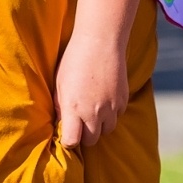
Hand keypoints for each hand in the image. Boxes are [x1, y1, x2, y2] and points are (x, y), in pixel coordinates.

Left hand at [54, 34, 128, 148]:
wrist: (100, 41)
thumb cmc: (74, 60)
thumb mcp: (59, 83)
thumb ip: (61, 106)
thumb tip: (62, 122)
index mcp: (73, 109)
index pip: (72, 141)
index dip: (69, 141)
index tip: (67, 134)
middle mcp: (93, 113)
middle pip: (91, 141)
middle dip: (84, 135)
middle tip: (79, 123)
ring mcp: (111, 108)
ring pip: (107, 130)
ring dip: (99, 125)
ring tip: (92, 110)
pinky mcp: (123, 100)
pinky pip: (117, 116)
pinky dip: (111, 113)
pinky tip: (104, 98)